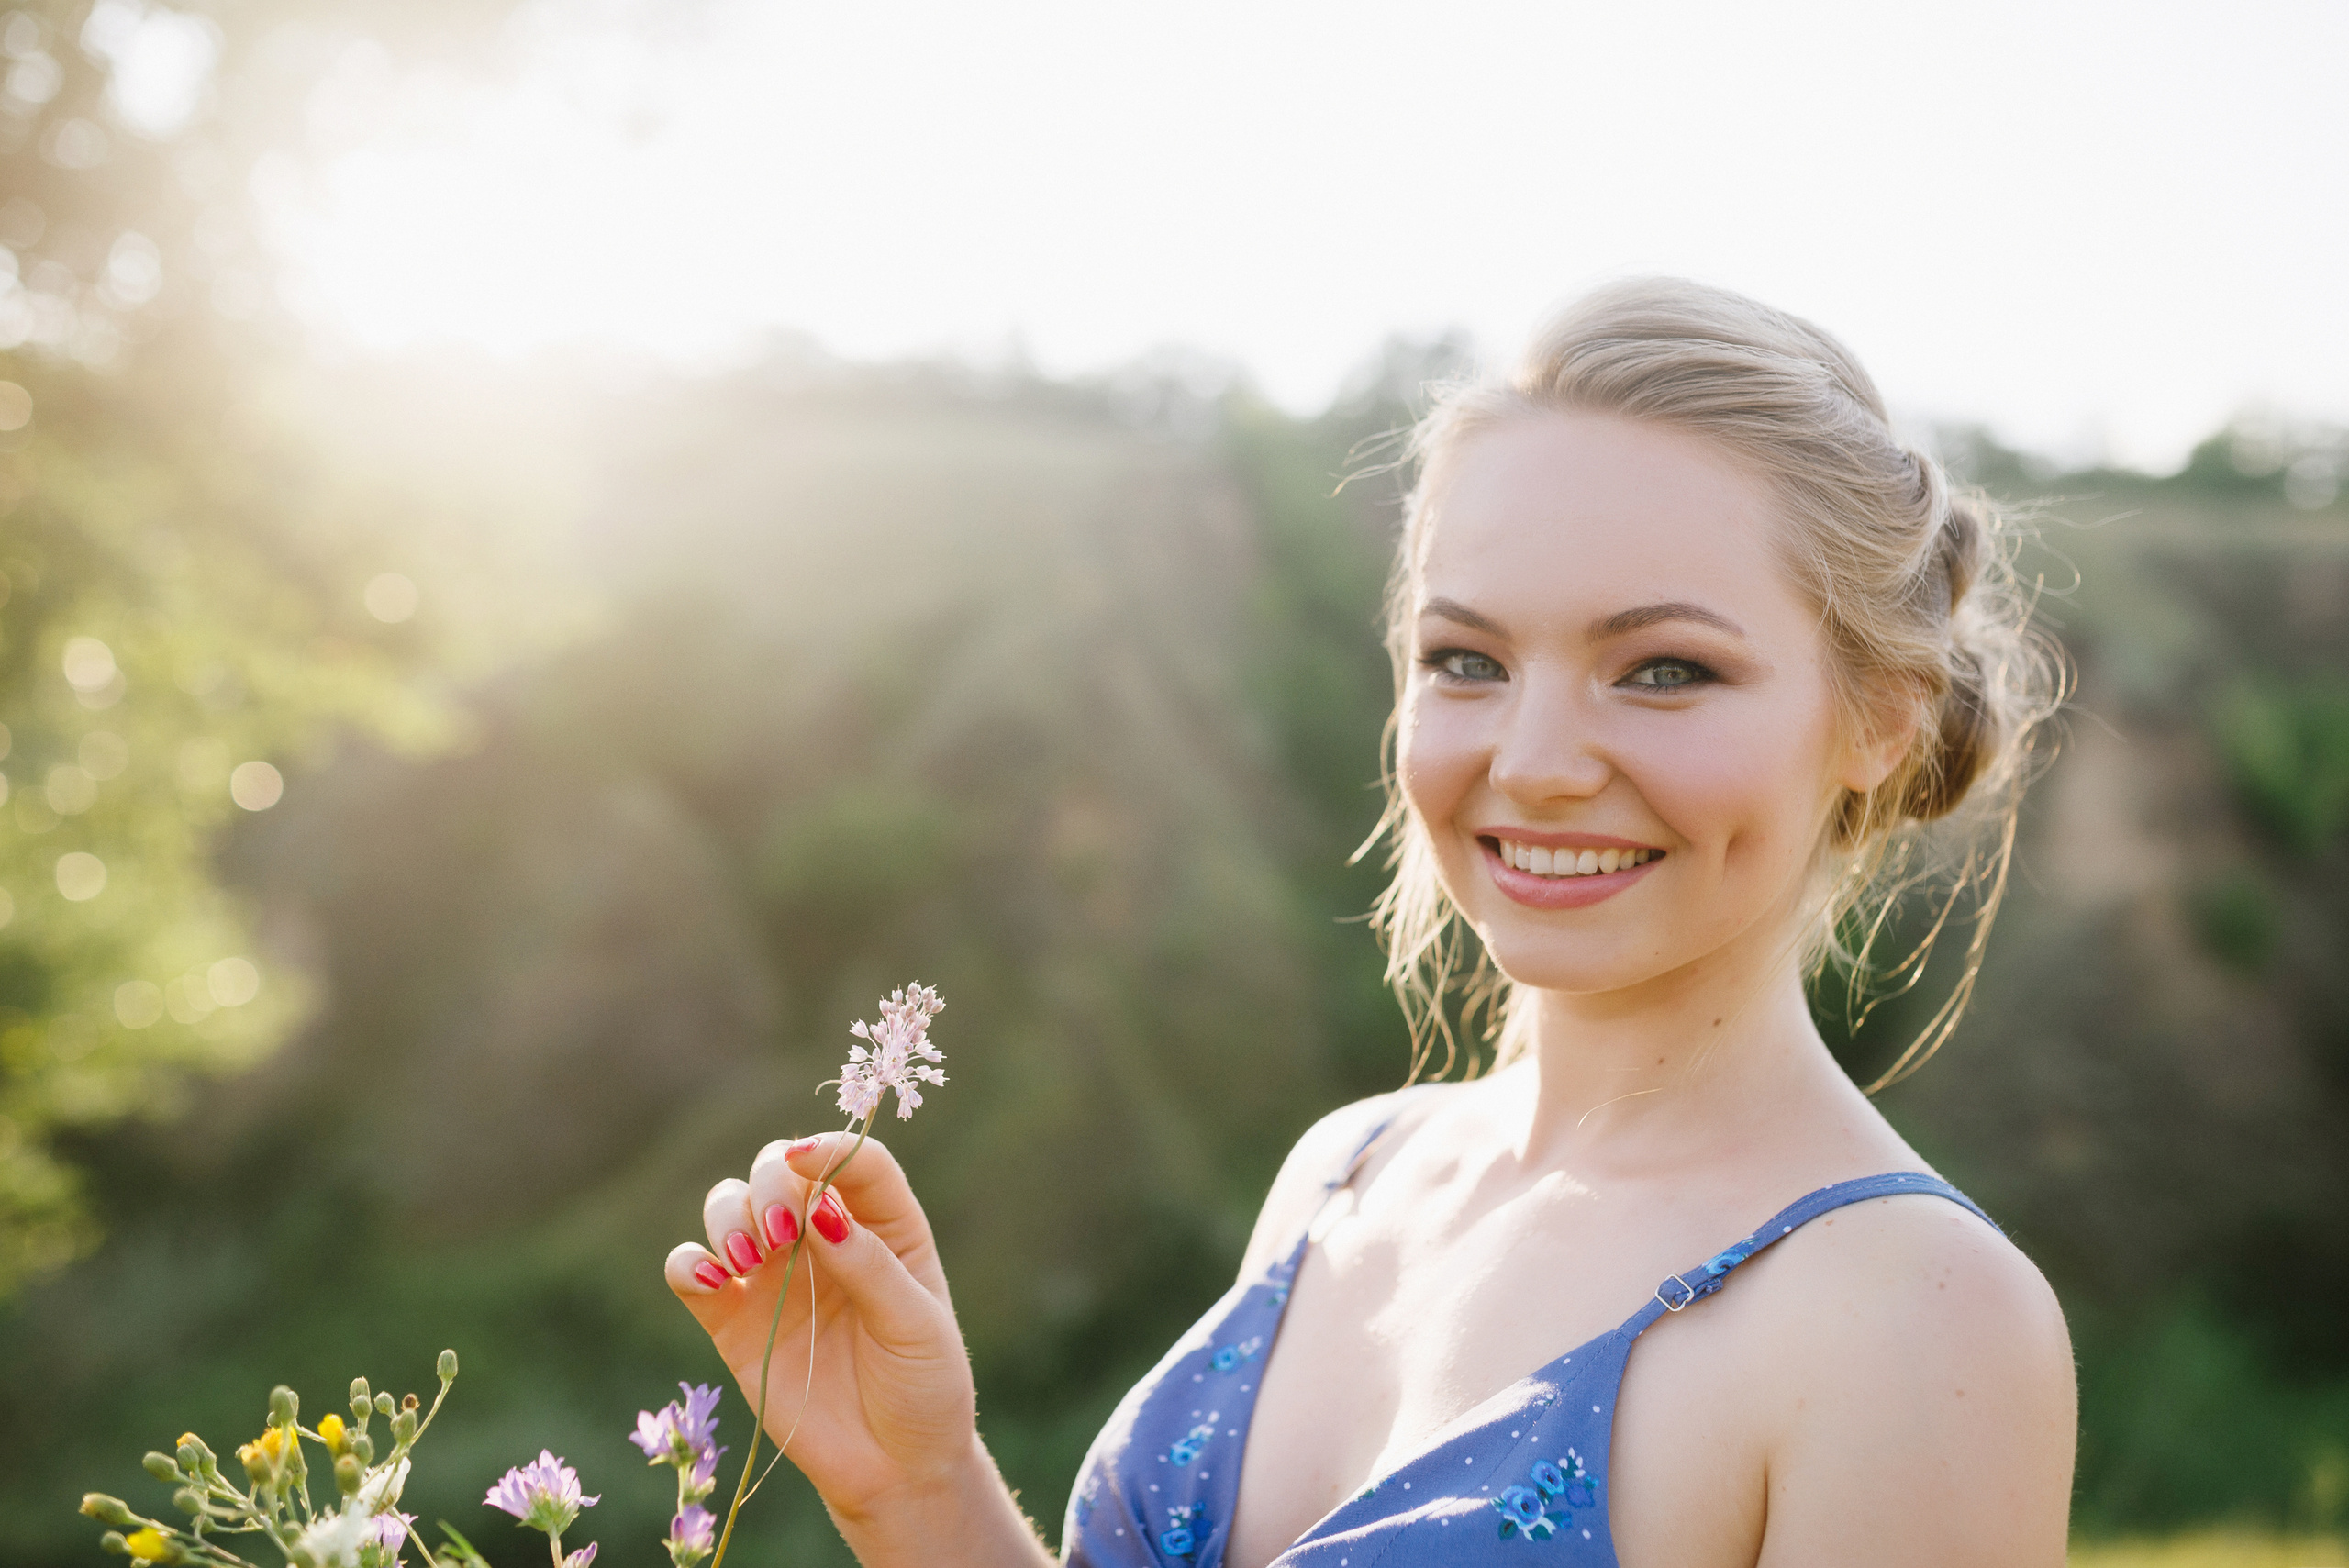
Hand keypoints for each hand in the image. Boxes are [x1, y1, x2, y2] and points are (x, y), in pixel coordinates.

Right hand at [665, 1131, 978, 1521]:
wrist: (895, 1469)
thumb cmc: (924, 1388)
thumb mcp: (918, 1327)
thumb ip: (870, 1267)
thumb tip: (819, 1210)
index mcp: (885, 1225)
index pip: (855, 1161)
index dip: (829, 1149)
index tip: (804, 1159)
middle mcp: (824, 1237)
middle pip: (780, 1169)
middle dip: (769, 1185)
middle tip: (780, 1236)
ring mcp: (775, 1276)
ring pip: (729, 1207)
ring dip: (728, 1216)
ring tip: (748, 1261)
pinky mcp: (733, 1322)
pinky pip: (692, 1273)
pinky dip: (688, 1264)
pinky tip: (711, 1281)